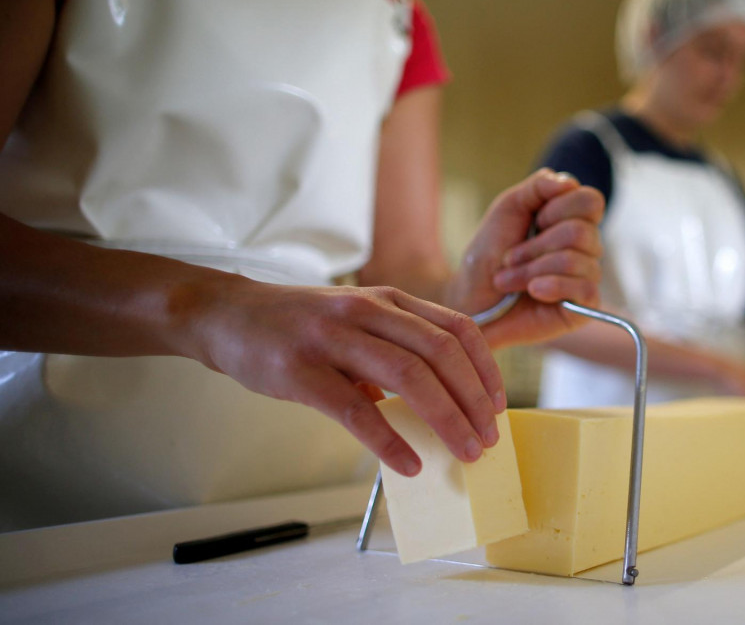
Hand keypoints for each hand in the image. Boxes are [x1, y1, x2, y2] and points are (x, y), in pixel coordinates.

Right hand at [185, 280, 504, 476]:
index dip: (485, 368)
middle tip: (489, 438)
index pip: (456, 328)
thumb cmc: (299, 325)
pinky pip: (357, 410)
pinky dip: (390, 440)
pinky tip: (409, 463)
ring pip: (409, 377)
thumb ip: (395, 348)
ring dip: (447, 419)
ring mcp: (334, 338)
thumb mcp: (355, 320)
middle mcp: (367, 311)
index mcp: (387, 300)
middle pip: (441, 353)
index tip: (498, 404)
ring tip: (465, 451)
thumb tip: (436, 403)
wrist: (227, 315)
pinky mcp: (302, 371)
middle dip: (474, 399)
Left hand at [449, 169, 604, 347]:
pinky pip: (586, 289)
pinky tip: (533, 291)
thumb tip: (570, 184)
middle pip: (580, 232)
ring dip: (531, 270)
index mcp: (571, 219)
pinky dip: (553, 286)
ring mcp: (586, 277)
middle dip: (534, 246)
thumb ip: (539, 186)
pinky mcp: (584, 309)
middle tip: (509, 258)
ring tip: (508, 279)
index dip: (558, 209)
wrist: (470, 299)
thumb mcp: (508, 207)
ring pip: (575, 261)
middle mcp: (585, 247)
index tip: (532, 222)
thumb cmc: (489, 255)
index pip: (591, 202)